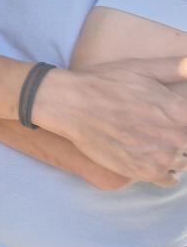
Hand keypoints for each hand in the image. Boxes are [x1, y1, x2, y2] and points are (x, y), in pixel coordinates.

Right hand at [40, 57, 186, 186]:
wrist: (71, 105)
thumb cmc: (105, 83)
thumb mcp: (141, 68)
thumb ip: (176, 67)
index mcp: (180, 111)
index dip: (181, 117)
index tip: (171, 116)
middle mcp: (176, 137)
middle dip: (179, 134)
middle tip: (157, 126)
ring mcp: (161, 157)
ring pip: (183, 161)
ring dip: (175, 152)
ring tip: (156, 140)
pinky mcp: (145, 172)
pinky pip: (171, 179)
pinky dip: (167, 171)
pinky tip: (154, 157)